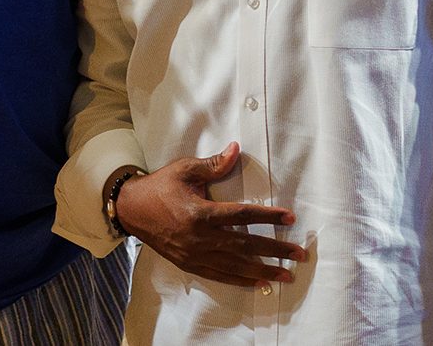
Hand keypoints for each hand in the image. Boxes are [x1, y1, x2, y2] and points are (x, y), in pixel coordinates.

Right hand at [116, 141, 305, 287]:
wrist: (133, 209)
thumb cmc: (160, 186)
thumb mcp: (185, 170)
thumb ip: (213, 165)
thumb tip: (236, 150)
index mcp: (201, 212)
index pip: (243, 215)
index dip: (268, 216)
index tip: (290, 218)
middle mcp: (201, 237)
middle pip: (246, 245)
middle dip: (275, 250)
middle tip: (299, 255)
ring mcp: (196, 254)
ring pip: (236, 265)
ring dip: (263, 270)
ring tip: (286, 275)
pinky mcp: (190, 264)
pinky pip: (220, 275)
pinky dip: (241, 280)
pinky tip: (258, 283)